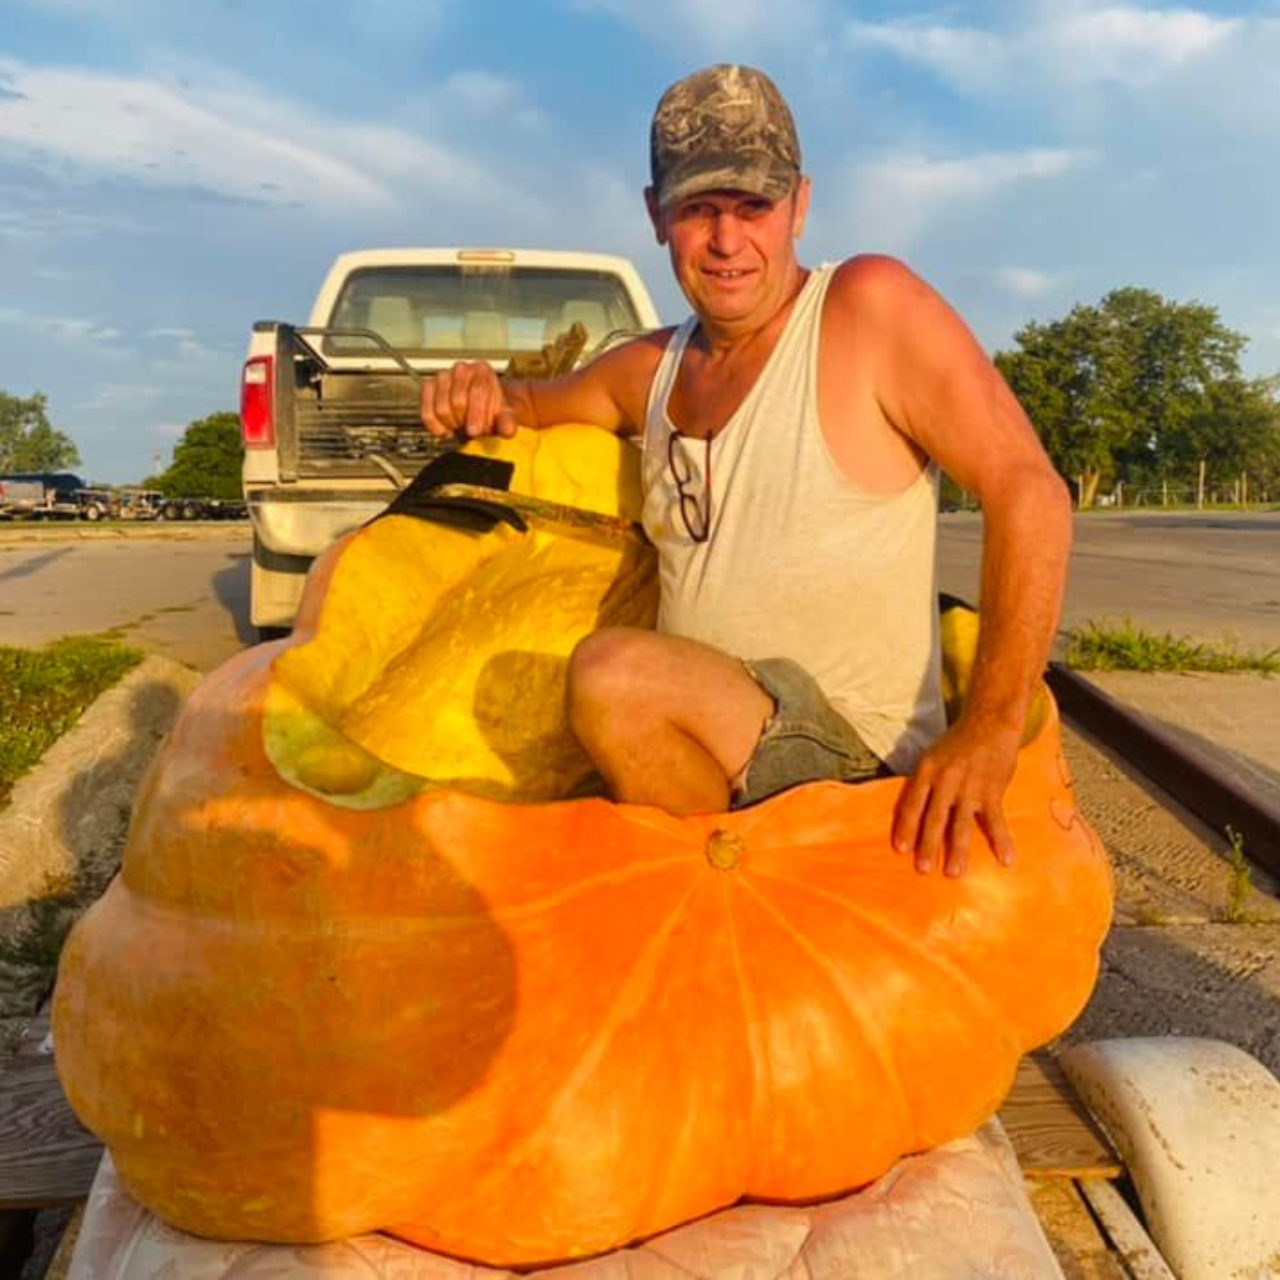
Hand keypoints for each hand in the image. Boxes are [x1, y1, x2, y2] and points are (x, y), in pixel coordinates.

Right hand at [421, 361, 517, 439]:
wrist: (478, 406)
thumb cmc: (490, 409)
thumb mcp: (504, 416)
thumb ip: (507, 422)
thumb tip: (508, 430)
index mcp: (483, 371)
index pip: (478, 391)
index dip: (476, 415)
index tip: (475, 431)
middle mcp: (462, 369)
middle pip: (458, 401)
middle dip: (465, 422)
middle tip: (470, 430)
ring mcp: (443, 375)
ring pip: (441, 408)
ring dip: (451, 425)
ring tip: (460, 428)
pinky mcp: (429, 385)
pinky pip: (426, 411)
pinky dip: (434, 426)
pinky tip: (445, 430)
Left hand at [891, 717, 1020, 877]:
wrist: (990, 723)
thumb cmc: (956, 743)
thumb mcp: (932, 757)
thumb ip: (924, 783)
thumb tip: (911, 814)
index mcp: (927, 771)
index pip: (912, 803)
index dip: (905, 827)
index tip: (900, 850)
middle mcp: (946, 780)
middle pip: (934, 818)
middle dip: (928, 845)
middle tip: (923, 869)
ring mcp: (970, 787)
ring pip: (961, 824)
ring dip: (957, 850)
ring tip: (954, 872)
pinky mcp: (992, 791)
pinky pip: (996, 820)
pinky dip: (1001, 841)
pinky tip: (1005, 860)